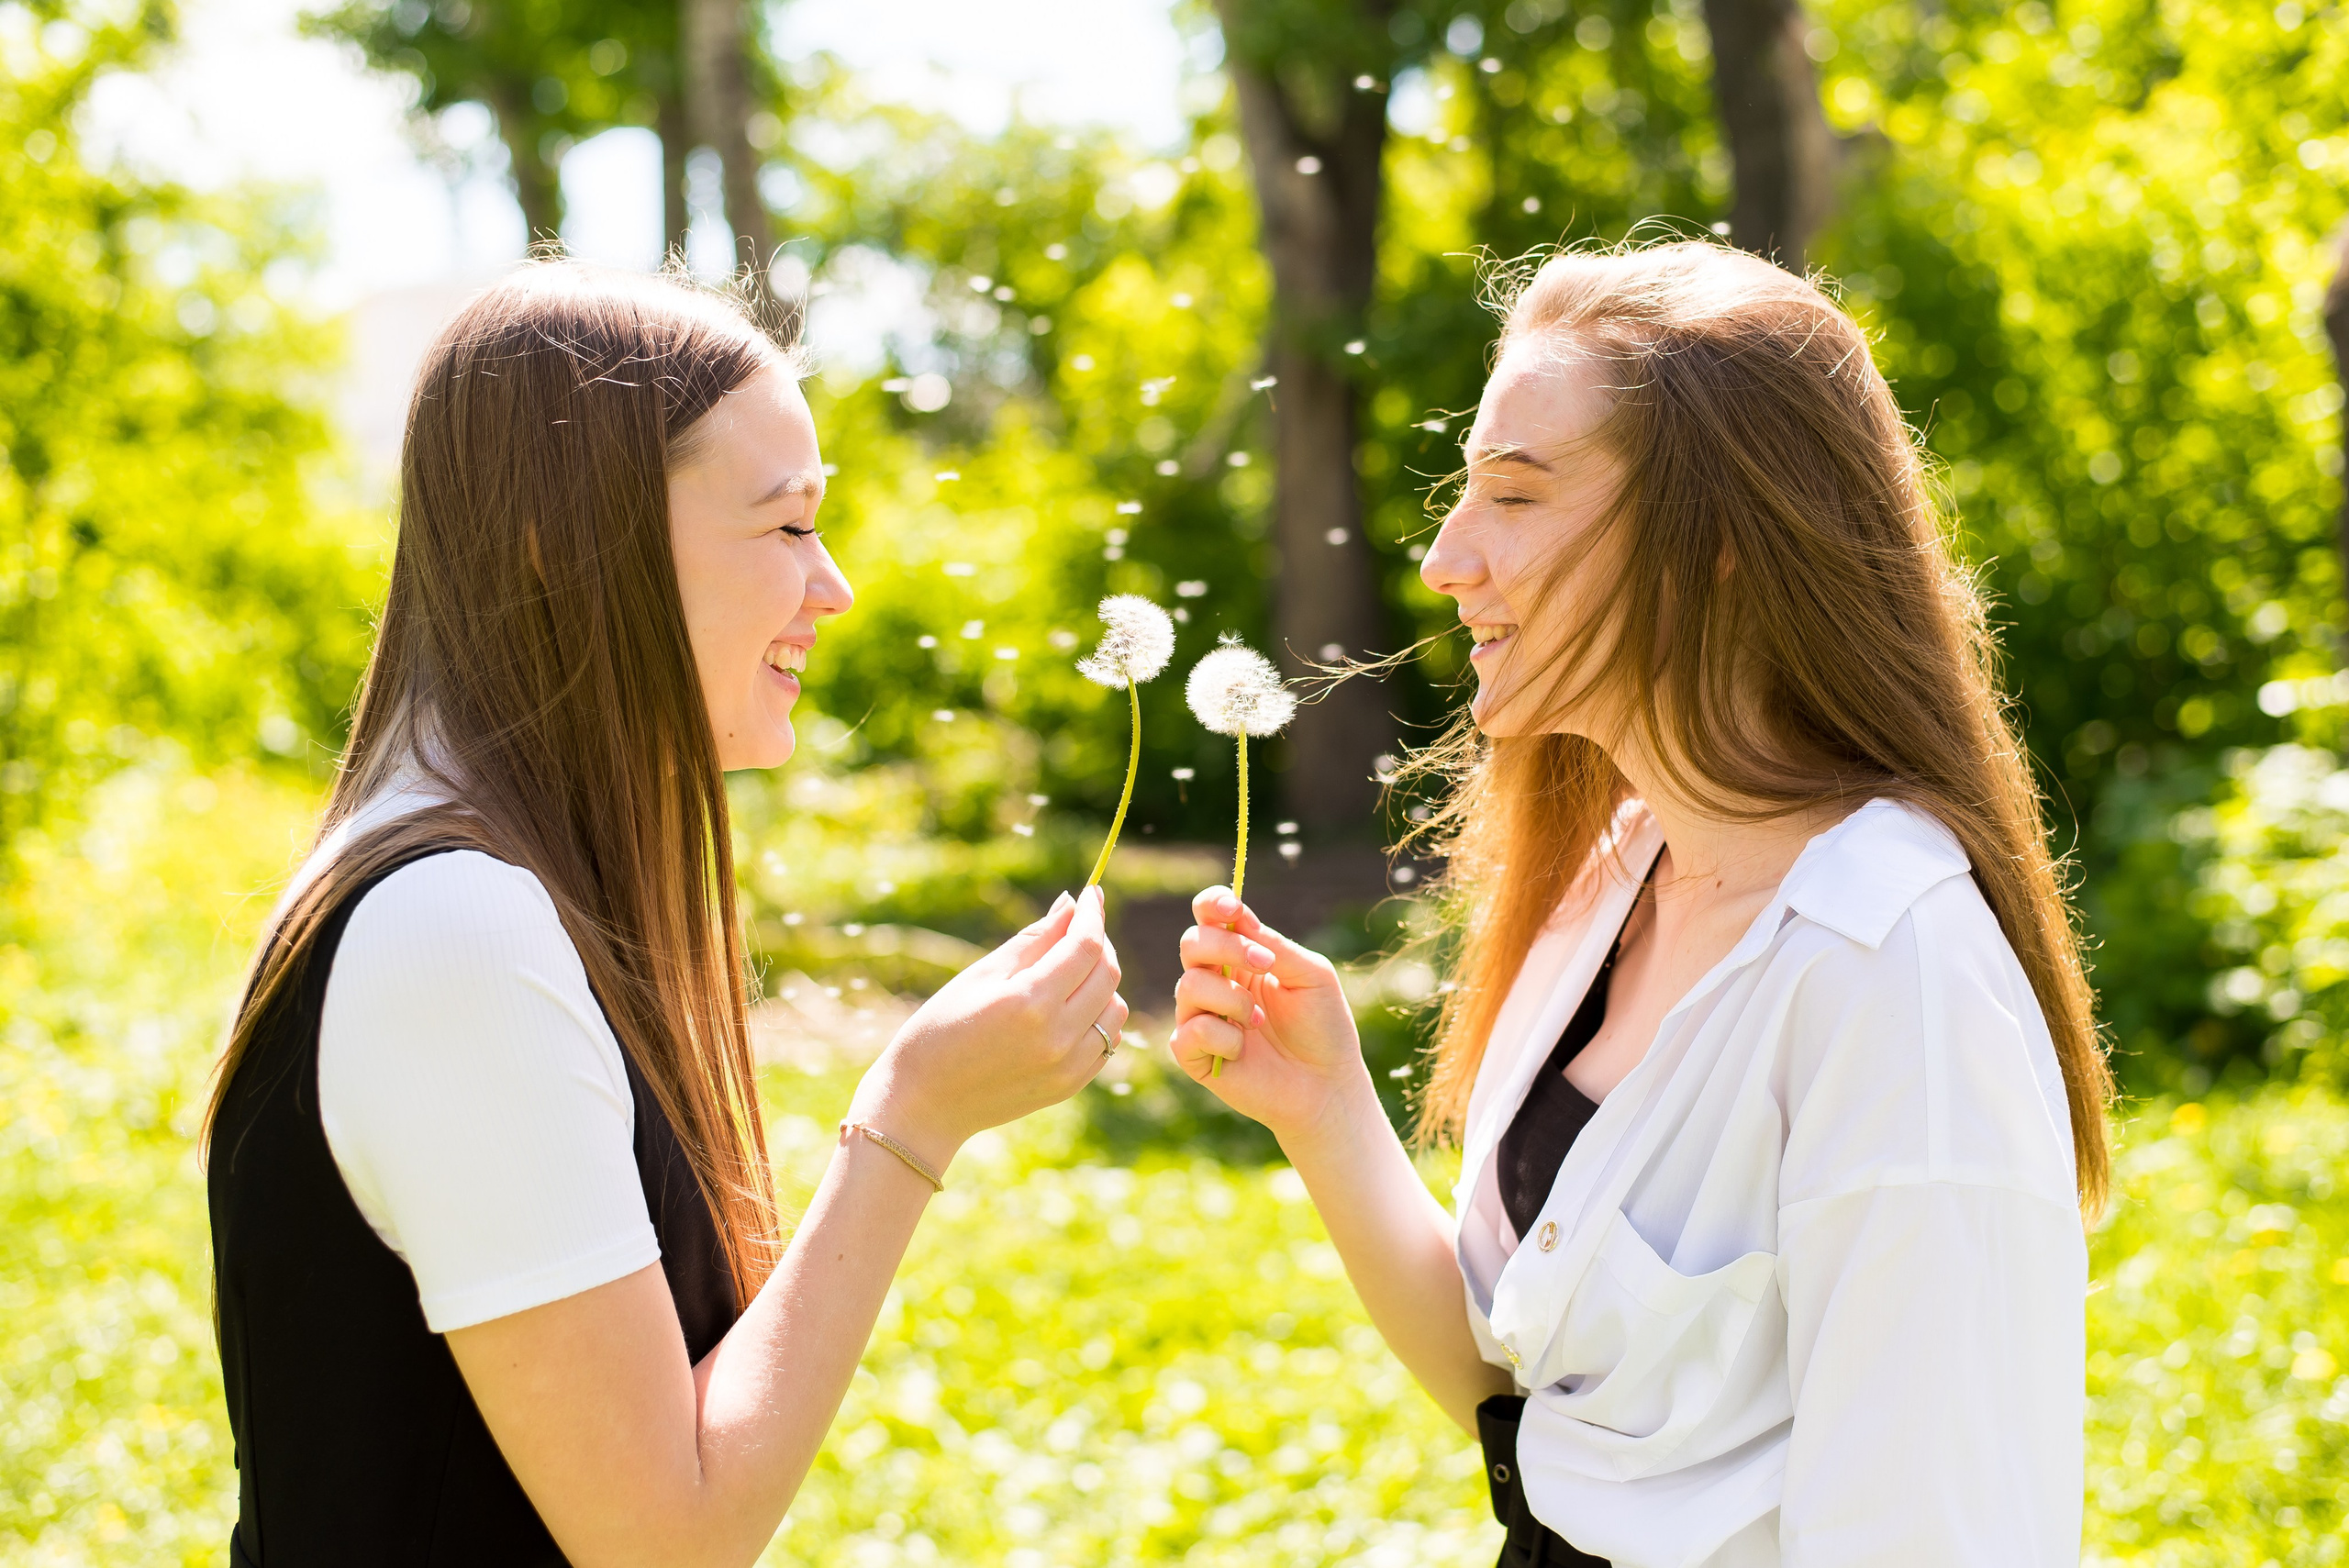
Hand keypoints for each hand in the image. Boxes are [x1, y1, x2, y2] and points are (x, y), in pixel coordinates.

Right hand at [849, 887, 1125, 1171]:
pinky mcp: (1071, 1085)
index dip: (1092, 914)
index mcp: (1030, 1003)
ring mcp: (1069, 1066)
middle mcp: (1058, 1036)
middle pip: (1107, 974)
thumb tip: (1071, 904)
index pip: (1085, 946)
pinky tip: (1071, 1007)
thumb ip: (1033, 939)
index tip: (1091, 893)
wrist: (925, 1103)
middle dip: (1099, 943)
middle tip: (1077, 929)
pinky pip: (1107, 1039)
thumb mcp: (981, 975)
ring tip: (1070, 971)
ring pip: (1115, 1008)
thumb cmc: (940, 1030)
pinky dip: (1100, 1016)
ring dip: (1102, 981)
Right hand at [1170, 885, 1374, 1147]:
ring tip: (1259, 1020)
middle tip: (1264, 964)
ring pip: (1188, 987)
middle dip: (1225, 948)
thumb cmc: (1323, 1028)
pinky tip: (1243, 1049)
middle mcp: (1215, 983)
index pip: (1209, 918)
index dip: (1213, 905)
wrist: (1328, 1087)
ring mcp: (1200, 1018)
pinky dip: (1222, 1036)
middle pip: (1192, 944)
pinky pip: (1189, 1031)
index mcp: (1240, 958)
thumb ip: (1274, 946)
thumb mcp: (1310, 975)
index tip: (1233, 908)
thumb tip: (1238, 919)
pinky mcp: (1194, 1055)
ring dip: (1231, 999)